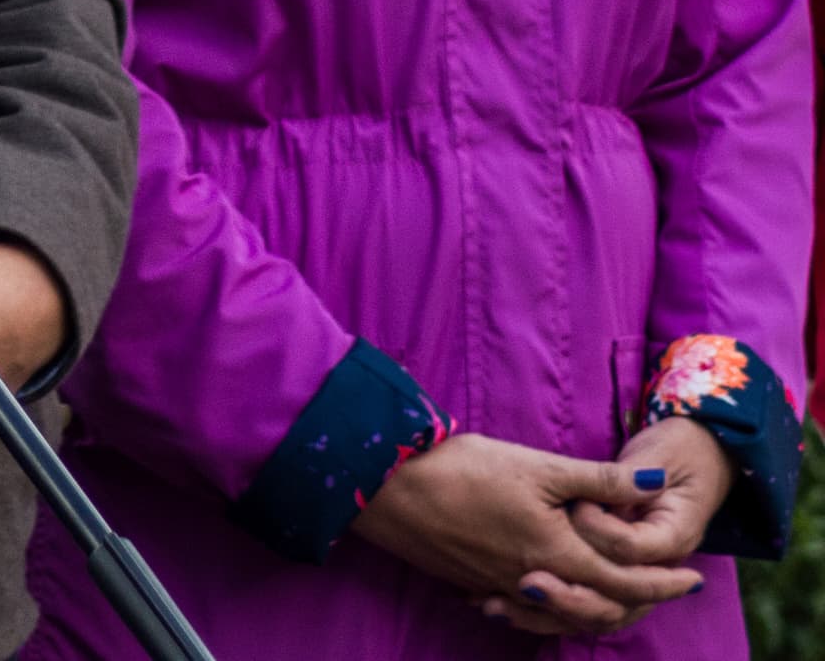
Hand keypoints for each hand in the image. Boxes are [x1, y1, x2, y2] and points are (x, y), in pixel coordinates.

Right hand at [355, 432, 702, 636]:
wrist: (384, 484)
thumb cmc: (461, 468)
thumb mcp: (537, 465)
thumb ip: (599, 479)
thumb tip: (655, 484)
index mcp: (557, 553)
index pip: (628, 581)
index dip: (666, 582)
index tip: (694, 578)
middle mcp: (534, 579)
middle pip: (600, 608)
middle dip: (638, 600)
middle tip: (663, 588)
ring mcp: (499, 585)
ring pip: (562, 613)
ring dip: (593, 606)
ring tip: (612, 592)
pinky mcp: (470, 580)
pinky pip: (524, 608)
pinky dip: (547, 606)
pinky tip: (542, 591)